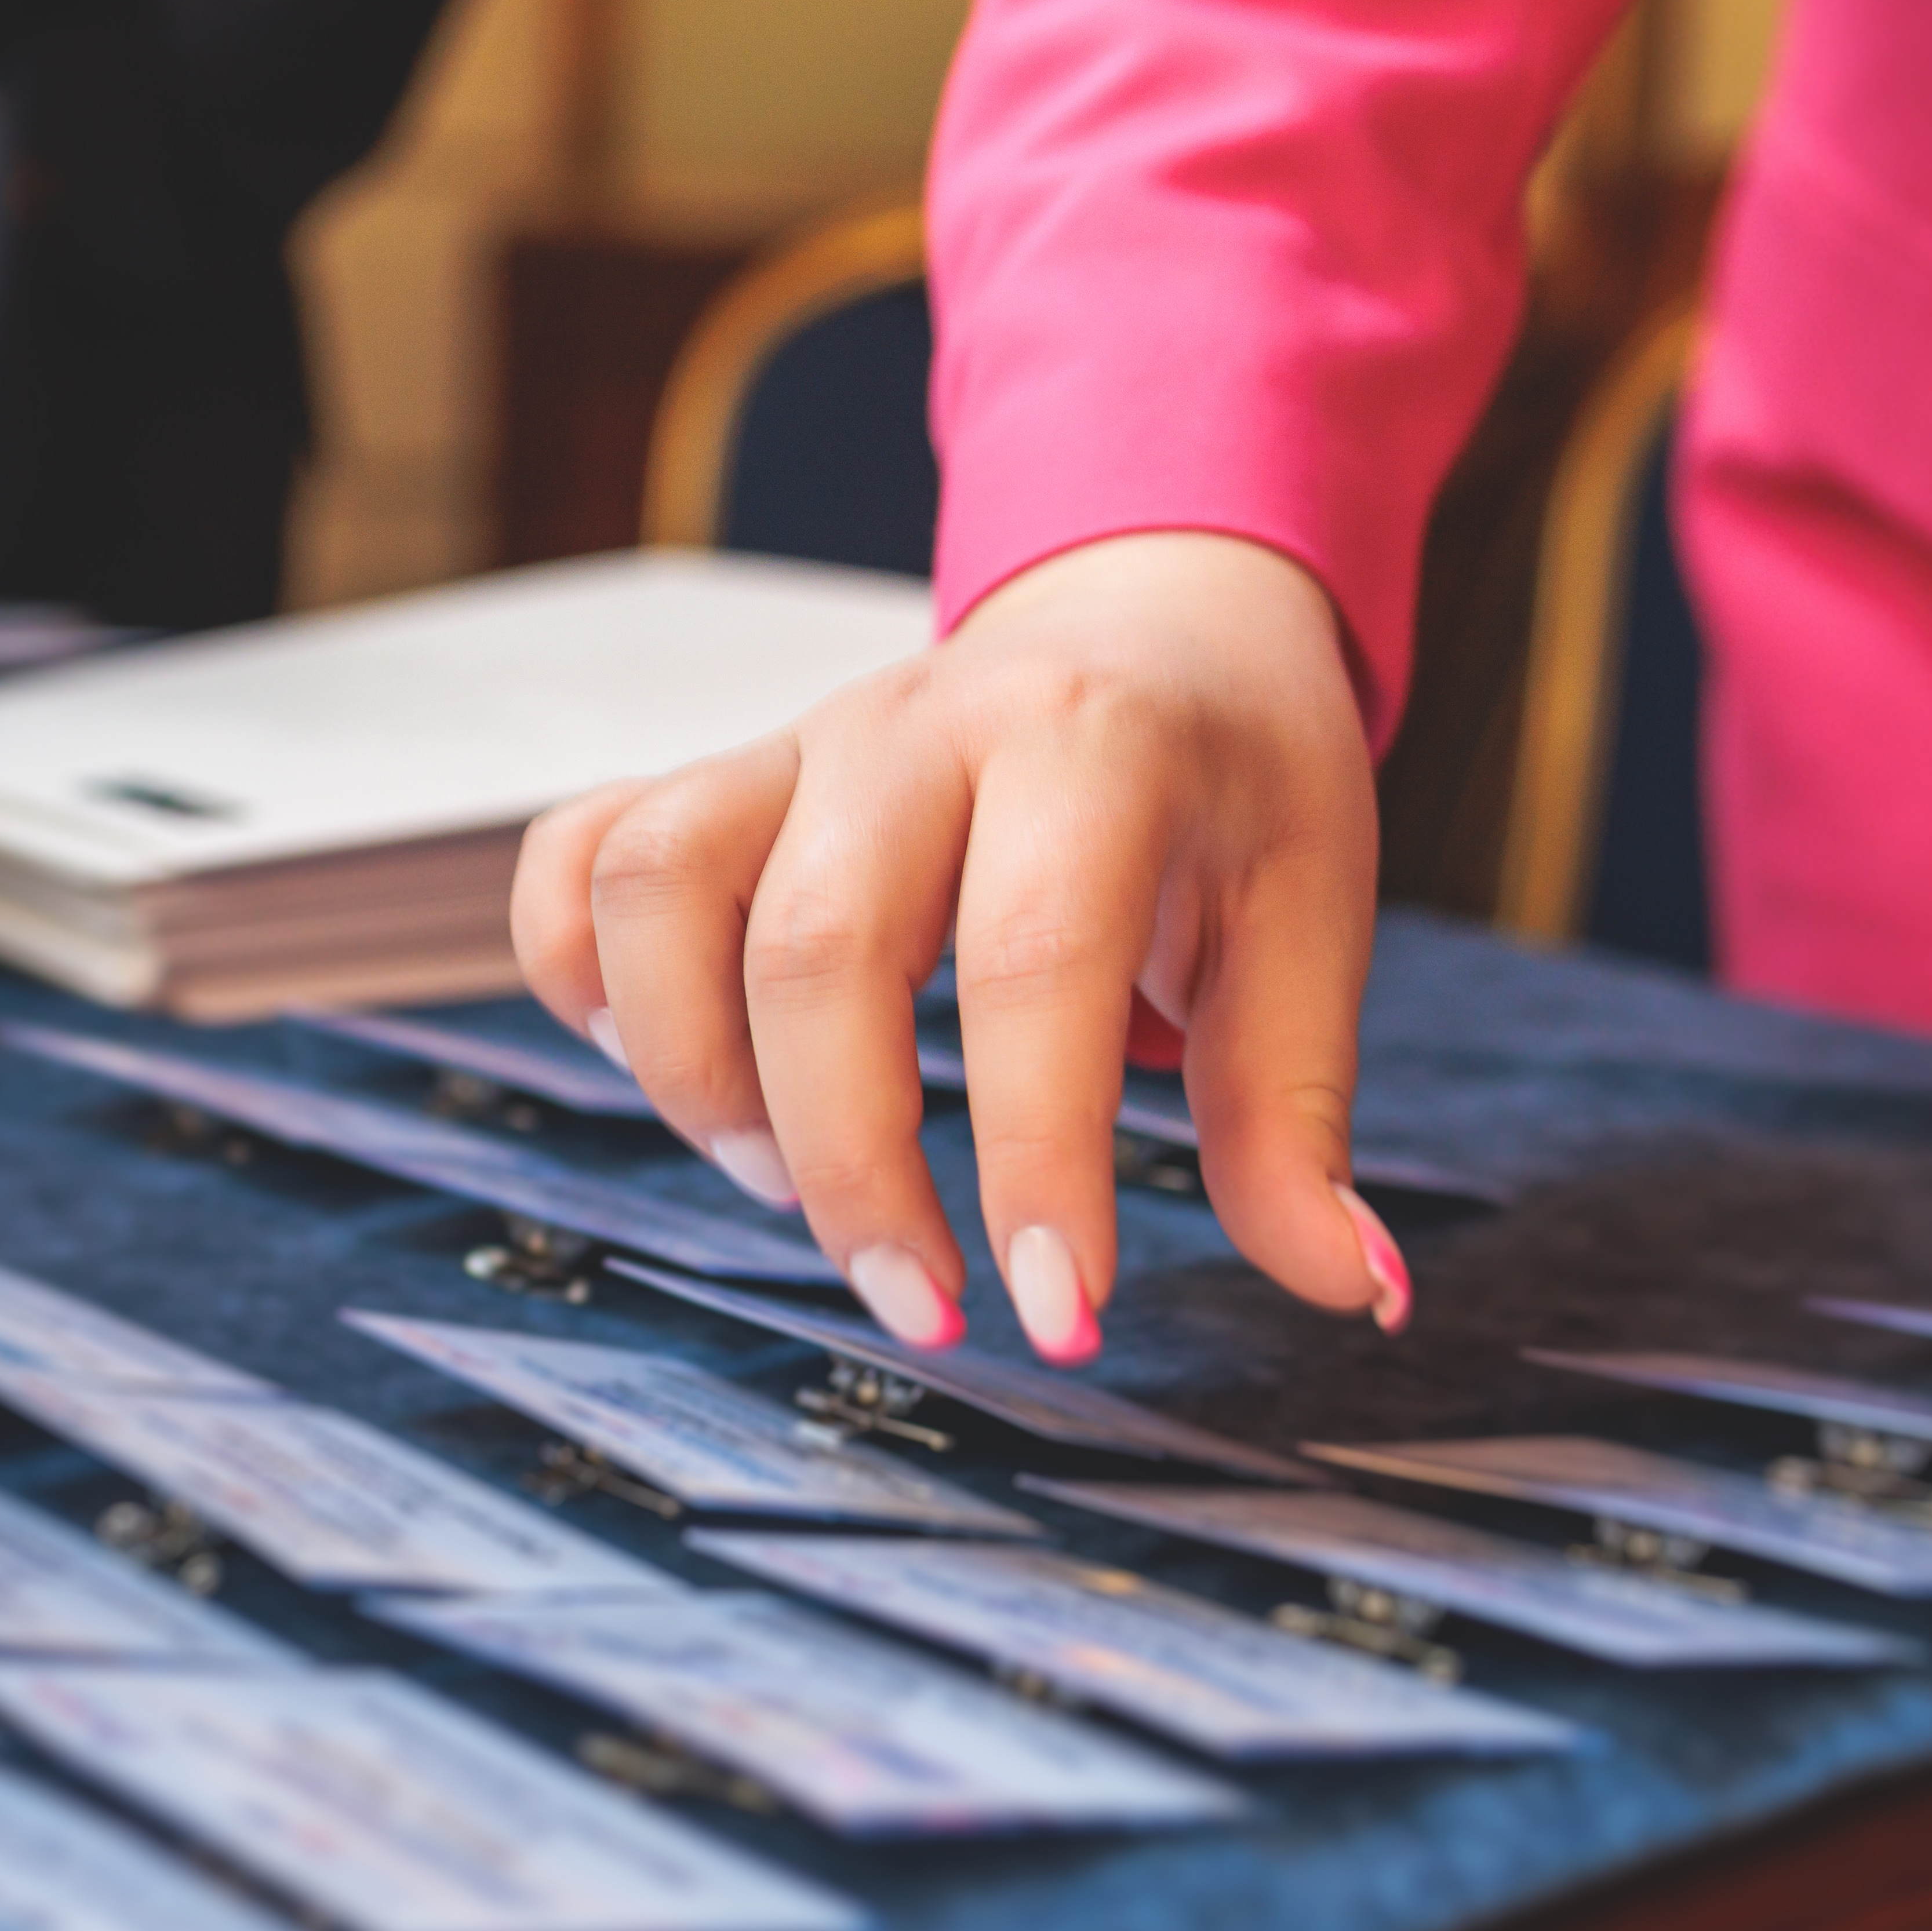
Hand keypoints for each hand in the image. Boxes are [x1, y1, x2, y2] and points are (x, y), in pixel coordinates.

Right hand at [512, 530, 1401, 1359]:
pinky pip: (579, 857)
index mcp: (1091, 743)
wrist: (1156, 612)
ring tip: (789, 1184)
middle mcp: (917, 724)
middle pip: (815, 949)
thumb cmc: (1230, 781)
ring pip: (658, 889)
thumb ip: (1298, 1117)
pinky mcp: (716, 776)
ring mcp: (794, 743)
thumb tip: (1352, 1290)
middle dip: (853, 1169)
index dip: (1033, 1161)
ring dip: (697, 1076)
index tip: (1058, 1318)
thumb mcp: (1306, 922)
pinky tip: (679, 1071)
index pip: (1032, 961)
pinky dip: (582, 982)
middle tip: (927, 1305)